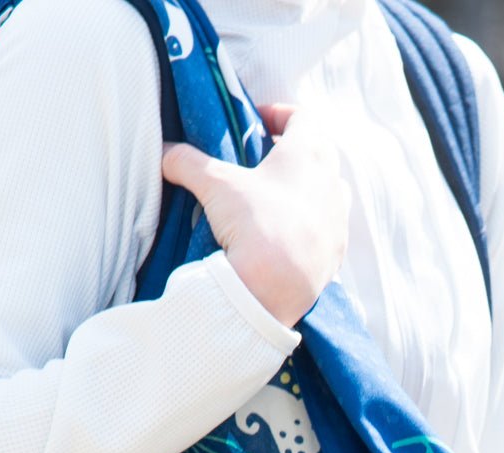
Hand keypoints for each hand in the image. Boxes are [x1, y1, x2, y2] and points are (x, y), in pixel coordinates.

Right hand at [161, 105, 350, 326]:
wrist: (274, 288)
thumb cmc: (254, 225)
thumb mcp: (215, 185)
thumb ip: (187, 161)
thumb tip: (164, 152)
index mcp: (308, 153)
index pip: (300, 116)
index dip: (277, 113)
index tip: (258, 121)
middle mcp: (332, 182)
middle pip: (319, 152)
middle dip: (293, 149)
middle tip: (265, 157)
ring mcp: (339, 220)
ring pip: (331, 190)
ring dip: (308, 187)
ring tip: (279, 196)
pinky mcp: (337, 252)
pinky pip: (330, 229)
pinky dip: (312, 224)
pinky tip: (290, 234)